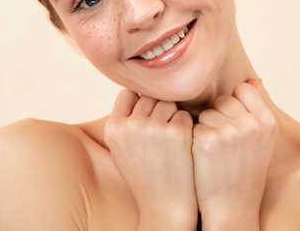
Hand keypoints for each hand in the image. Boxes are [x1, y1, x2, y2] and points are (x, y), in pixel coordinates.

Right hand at [104, 90, 197, 229]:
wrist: (165, 207)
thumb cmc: (145, 176)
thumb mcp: (121, 149)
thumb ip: (124, 121)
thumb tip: (136, 91)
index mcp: (113, 129)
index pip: (127, 94)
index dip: (139, 103)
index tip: (147, 119)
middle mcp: (130, 126)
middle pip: (148, 96)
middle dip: (157, 109)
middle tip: (162, 133)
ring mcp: (154, 128)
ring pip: (167, 102)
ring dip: (172, 116)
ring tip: (170, 141)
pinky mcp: (177, 133)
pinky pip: (184, 115)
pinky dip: (186, 126)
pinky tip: (182, 146)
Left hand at [192, 79, 277, 229]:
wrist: (231, 206)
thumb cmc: (244, 171)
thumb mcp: (261, 139)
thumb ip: (256, 108)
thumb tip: (254, 79)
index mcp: (268, 121)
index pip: (243, 90)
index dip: (234, 106)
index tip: (234, 126)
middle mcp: (251, 124)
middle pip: (222, 100)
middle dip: (218, 117)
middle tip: (225, 145)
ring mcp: (229, 131)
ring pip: (206, 112)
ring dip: (205, 128)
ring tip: (215, 153)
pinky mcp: (207, 140)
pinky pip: (193, 125)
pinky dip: (194, 139)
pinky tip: (203, 158)